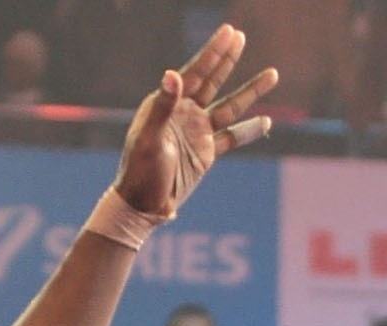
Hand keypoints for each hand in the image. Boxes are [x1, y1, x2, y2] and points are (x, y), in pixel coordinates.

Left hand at [112, 24, 278, 216]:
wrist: (142, 206)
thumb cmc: (139, 172)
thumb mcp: (149, 139)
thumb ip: (163, 107)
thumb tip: (173, 74)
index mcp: (165, 107)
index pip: (194, 73)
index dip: (212, 52)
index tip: (230, 32)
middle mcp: (182, 115)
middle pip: (211, 81)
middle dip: (226, 59)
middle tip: (240, 35)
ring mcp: (196, 133)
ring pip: (229, 106)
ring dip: (250, 91)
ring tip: (273, 73)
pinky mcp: (206, 152)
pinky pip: (232, 136)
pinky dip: (249, 129)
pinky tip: (266, 121)